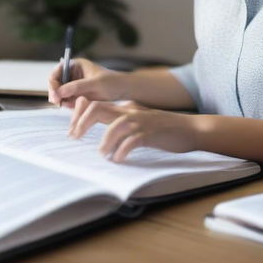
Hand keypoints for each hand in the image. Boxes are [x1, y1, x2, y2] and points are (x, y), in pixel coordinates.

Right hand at [48, 57, 127, 107]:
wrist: (123, 91)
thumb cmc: (112, 83)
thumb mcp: (95, 84)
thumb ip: (77, 87)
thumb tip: (59, 91)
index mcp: (75, 65)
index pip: (56, 72)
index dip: (53, 84)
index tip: (55, 95)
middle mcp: (72, 74)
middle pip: (55, 84)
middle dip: (56, 94)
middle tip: (58, 104)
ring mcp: (74, 85)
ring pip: (60, 94)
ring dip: (63, 101)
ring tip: (74, 105)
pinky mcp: (77, 95)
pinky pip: (67, 101)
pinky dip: (69, 105)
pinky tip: (77, 106)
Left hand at [67, 97, 196, 162]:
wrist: (190, 129)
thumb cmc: (163, 129)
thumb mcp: (139, 122)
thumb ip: (123, 124)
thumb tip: (104, 137)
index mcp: (125, 108)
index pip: (96, 103)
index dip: (80, 115)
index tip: (72, 131)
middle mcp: (130, 112)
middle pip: (98, 108)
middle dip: (82, 123)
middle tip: (75, 138)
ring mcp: (141, 122)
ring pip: (115, 126)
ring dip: (105, 142)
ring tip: (103, 154)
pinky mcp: (151, 134)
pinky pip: (132, 141)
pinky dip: (122, 151)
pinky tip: (119, 159)